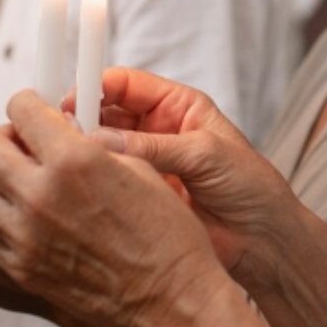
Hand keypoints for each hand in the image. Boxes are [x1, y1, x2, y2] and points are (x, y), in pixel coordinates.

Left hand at [0, 91, 256, 326]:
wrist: (170, 300)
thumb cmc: (166, 237)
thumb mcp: (138, 168)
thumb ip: (90, 142)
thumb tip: (63, 127)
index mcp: (74, 162)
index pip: (21, 109)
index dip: (27, 104)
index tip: (32, 110)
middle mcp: (40, 197)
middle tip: (16, 142)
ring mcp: (23, 238)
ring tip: (8, 179)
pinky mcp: (19, 269)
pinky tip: (15, 213)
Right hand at [84, 68, 297, 277]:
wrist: (264, 241)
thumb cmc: (251, 187)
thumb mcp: (205, 155)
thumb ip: (155, 147)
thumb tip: (103, 140)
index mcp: (177, 105)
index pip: (126, 84)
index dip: (97, 86)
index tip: (73, 98)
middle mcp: (156, 130)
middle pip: (106, 113)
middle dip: (83, 118)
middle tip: (62, 131)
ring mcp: (146, 164)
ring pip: (102, 148)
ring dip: (85, 151)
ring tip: (69, 159)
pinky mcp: (140, 195)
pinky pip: (109, 182)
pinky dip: (93, 182)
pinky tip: (81, 186)